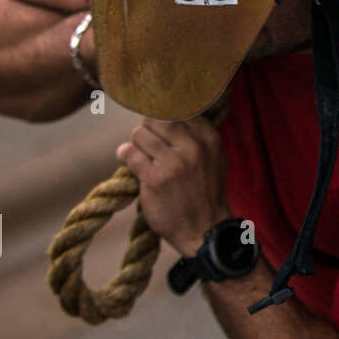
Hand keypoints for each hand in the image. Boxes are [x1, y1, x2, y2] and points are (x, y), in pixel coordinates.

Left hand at [118, 117, 229, 256]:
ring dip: (135, 144)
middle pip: (157, 118)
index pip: (179, 108)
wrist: (205, 230)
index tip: (159, 128)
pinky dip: (124, 155)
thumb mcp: (214, 158)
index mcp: (210, 139)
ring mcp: (175, 163)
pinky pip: (129, 153)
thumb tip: (170, 111)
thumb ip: (197, 135)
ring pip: (140, 133)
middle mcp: (194, 147)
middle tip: (148, 144)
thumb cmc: (205, 193)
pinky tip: (129, 162)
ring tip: (141, 157)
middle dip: (148, 130)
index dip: (164, 116)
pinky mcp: (155, 179)